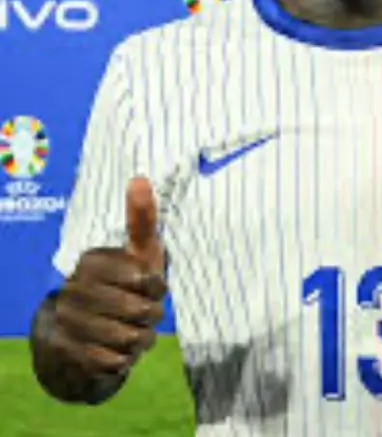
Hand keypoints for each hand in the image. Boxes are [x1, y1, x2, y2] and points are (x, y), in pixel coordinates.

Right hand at [50, 176, 166, 377]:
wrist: (87, 328)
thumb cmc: (128, 280)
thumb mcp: (141, 250)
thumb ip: (142, 217)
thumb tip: (139, 177)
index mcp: (92, 261)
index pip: (145, 279)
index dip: (158, 288)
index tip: (153, 285)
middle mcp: (72, 288)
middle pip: (139, 311)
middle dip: (152, 316)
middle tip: (148, 313)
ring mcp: (65, 320)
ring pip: (126, 339)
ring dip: (140, 339)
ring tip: (137, 331)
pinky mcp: (64, 351)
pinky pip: (111, 362)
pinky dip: (124, 360)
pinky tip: (120, 350)